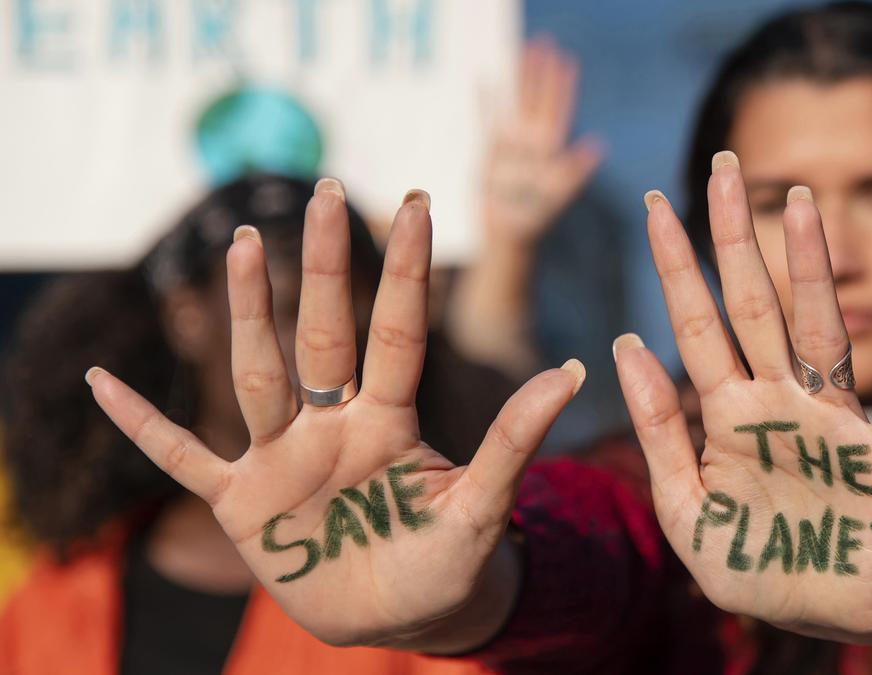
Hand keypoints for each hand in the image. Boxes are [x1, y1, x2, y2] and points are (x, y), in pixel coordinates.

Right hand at [87, 181, 584, 649]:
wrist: (404, 616)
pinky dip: (142, 426)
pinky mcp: (241, 504)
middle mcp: (333, 426)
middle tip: (328, 192)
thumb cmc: (449, 563)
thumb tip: (572, 369)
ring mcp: (283, 460)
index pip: (397, 335)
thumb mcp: (483, 507)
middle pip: (324, 335)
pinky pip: (180, 458)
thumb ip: (514, 441)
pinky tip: (106, 384)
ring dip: (246, 312)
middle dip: (325, 268)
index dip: (406, 273)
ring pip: (258, 374)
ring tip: (242, 242)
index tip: (415, 202)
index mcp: (391, 422)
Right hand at [483, 37, 603, 245]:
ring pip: (515, 102)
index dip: (562, 85)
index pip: (558, 109)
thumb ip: (575, 170)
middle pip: (536, 98)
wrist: (507, 235)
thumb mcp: (557, 194)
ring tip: (520, 50)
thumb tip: (596, 145)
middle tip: (544, 41)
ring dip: (518, 78)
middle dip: (540, 71)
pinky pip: (488, 119)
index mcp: (550, 149)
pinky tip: (485, 78)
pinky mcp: (491, 151)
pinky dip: (486, 100)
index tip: (567, 60)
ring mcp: (511, 144)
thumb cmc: (535, 218)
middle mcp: (532, 142)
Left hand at [613, 152, 871, 639]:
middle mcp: (780, 402)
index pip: (697, 323)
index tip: (655, 203)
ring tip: (802, 207)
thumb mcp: (684, 510)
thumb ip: (657, 434)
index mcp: (728, 412)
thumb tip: (623, 345)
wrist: (819, 614)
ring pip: (822, 333)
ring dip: (813, 271)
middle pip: (755, 306)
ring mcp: (835, 424)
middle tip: (725, 163)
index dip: (677, 266)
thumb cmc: (749, 561)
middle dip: (738, 239)